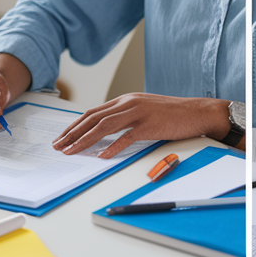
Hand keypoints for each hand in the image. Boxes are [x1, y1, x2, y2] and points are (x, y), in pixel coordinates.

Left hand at [51, 93, 228, 158]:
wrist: (197, 112)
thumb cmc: (171, 114)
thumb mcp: (143, 111)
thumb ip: (125, 118)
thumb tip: (104, 134)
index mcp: (125, 100)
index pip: (93, 112)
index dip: (75, 125)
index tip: (62, 137)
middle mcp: (128, 103)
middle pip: (93, 118)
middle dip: (72, 133)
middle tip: (58, 146)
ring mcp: (139, 113)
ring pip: (104, 126)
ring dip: (85, 139)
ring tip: (71, 151)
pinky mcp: (150, 124)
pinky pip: (127, 137)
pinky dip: (113, 146)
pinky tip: (103, 156)